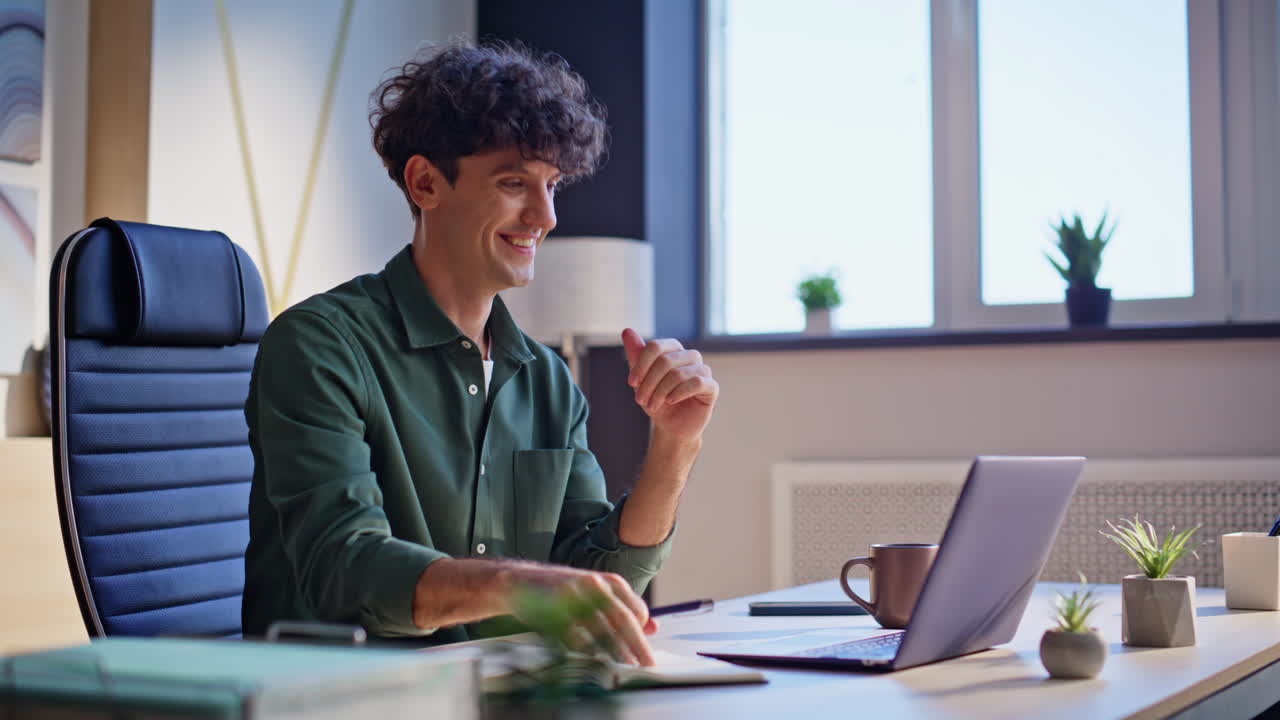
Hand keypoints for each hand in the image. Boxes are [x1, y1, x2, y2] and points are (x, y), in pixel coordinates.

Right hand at [500, 562, 658, 665]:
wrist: (521, 581)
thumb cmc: (565, 591)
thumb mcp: (597, 593)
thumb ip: (623, 608)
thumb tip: (654, 627)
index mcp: (609, 581)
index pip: (636, 610)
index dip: (643, 634)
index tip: (647, 653)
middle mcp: (594, 585)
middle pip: (623, 620)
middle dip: (637, 645)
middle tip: (646, 665)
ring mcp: (574, 596)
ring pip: (601, 630)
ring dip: (614, 652)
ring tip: (622, 666)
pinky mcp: (555, 609)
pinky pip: (576, 637)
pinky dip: (586, 651)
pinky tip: (591, 657)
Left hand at [622, 329, 717, 441]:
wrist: (671, 426)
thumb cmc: (657, 400)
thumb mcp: (641, 380)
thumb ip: (635, 356)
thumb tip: (627, 331)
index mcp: (673, 350)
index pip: (656, 346)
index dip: (641, 365)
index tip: (631, 383)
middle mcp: (690, 356)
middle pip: (665, 361)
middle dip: (649, 383)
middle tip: (640, 400)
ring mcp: (703, 370)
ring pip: (678, 374)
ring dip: (660, 392)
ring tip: (653, 405)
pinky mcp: (711, 387)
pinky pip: (697, 383)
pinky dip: (679, 393)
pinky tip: (671, 401)